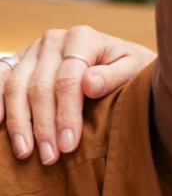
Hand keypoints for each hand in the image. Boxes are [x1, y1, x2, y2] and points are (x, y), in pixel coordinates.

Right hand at [0, 27, 153, 163]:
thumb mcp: (134, 70)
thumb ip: (113, 76)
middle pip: (40, 87)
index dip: (66, 115)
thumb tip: (89, 85)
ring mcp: (34, 49)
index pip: (67, 81)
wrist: (121, 59)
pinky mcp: (21, 59)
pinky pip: (1, 77)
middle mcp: (54, 40)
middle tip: (49, 157)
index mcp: (82, 38)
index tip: (69, 145)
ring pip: (16, 86)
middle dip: (43, 126)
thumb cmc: (131, 69)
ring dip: (19, 122)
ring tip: (25, 152)